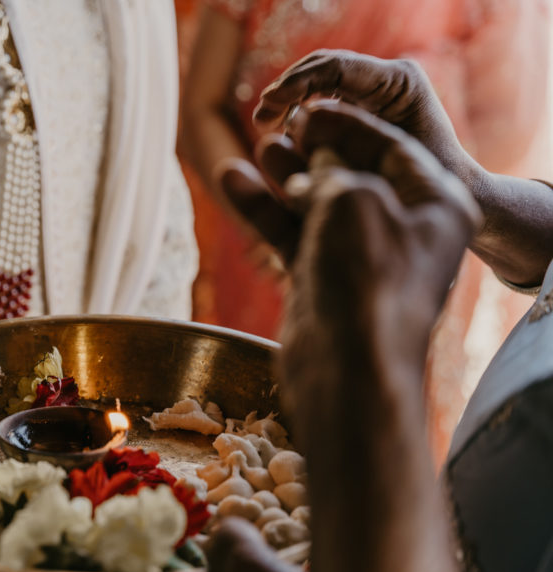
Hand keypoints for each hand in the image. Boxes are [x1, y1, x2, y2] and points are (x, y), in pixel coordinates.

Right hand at [219, 100, 479, 357]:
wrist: (345, 368)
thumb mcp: (353, 200)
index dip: (348, 123)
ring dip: (284, 175)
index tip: (309, 107)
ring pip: (316, 204)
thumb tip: (312, 164)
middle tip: (282, 126)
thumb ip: (332, 170)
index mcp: (436, 206)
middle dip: (314, 148)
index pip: (391, 148)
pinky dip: (262, 209)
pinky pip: (291, 234)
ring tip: (259, 147)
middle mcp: (402, 230)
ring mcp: (358, 258)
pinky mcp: (321, 281)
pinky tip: (231, 179)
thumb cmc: (364, 278)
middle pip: (353, 174)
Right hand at [253, 50, 476, 182]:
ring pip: (316, 88)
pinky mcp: (360, 114)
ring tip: (267, 128)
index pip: (335, 67)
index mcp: (398, 81)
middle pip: (321, 69)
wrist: (452, 200)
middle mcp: (385, 80)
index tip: (268, 105)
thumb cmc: (426, 187)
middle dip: (287, 91)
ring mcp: (372, 96)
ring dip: (288, 106)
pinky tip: (279, 138)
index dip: (295, 84)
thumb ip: (339, 140)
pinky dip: (296, 122)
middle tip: (262, 119)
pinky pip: (319, 109)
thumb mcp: (376, 164)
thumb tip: (295, 125)